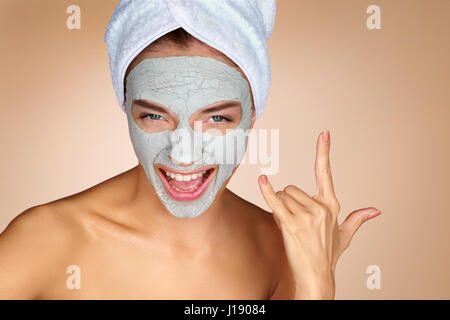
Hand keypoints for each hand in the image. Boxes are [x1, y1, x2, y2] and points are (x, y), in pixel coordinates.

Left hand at [258, 130, 380, 298]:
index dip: (323, 152)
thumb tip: (375, 211)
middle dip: (288, 202)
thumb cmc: (328, 255)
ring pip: (283, 197)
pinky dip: (266, 191)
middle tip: (294, 221)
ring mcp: (307, 216)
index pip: (325, 172)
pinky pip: (276, 202)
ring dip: (280, 209)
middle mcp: (321, 207)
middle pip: (292, 189)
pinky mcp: (292, 224)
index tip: (324, 133)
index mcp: (331, 205)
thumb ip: (357, 219)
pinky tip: (262, 180)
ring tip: (290, 227)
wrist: (317, 276)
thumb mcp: (345, 235)